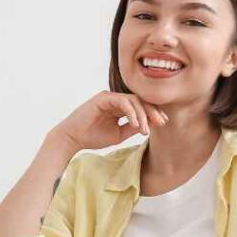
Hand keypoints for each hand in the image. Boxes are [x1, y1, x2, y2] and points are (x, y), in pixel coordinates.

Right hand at [52, 90, 168, 151]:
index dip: (153, 113)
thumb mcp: (119, 134)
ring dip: (142, 114)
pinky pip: (123, 101)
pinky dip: (131, 112)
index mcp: (120, 107)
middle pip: (140, 100)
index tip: (163, 123)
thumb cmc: (93, 137)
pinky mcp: (103, 98)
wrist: (73, 138)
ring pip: (133, 100)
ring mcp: (109, 97)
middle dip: (152, 111)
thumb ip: (133, 127)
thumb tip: (150, 125)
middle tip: (162, 122)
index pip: (141, 106)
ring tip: (145, 129)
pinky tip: (136, 124)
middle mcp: (116, 99)